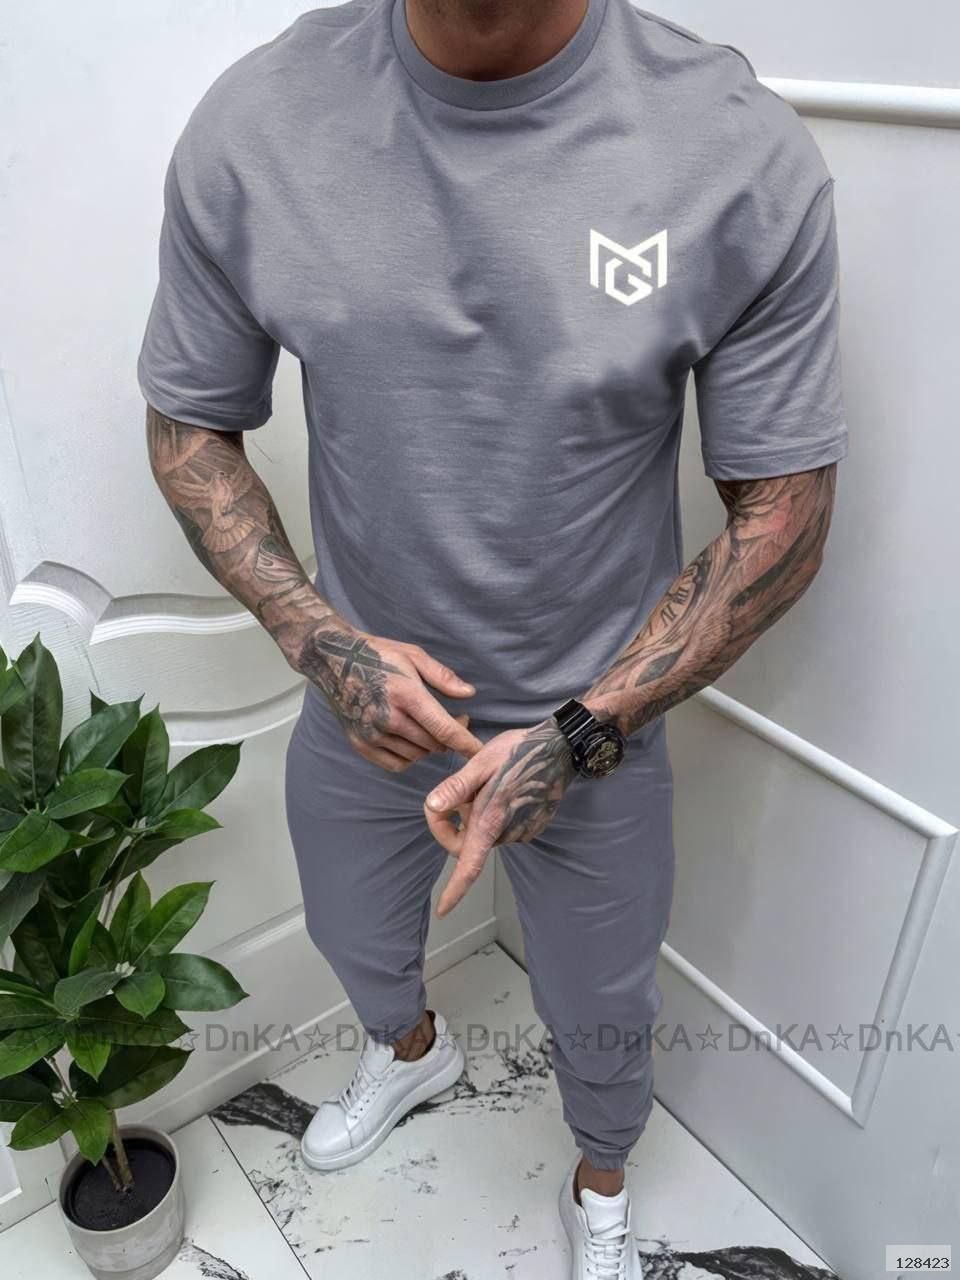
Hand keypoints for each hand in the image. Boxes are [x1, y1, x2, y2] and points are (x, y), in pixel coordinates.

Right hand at [294, 620, 483, 769]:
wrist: (333, 660)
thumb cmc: (378, 654)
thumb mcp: (413, 655)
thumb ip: (443, 677)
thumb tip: (469, 694)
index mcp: (405, 694)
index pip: (444, 728)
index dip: (466, 743)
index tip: (481, 752)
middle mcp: (388, 718)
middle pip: (433, 744)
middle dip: (450, 737)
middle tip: (455, 720)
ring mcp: (372, 734)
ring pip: (417, 755)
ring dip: (429, 746)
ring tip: (428, 725)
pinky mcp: (360, 744)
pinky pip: (396, 763)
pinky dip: (409, 756)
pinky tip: (410, 738)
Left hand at [424, 718, 574, 916]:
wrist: (560, 748)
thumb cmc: (518, 752)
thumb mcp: (481, 763)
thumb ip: (456, 787)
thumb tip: (432, 807)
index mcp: (490, 821)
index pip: (469, 866)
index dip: (454, 890)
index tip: (443, 910)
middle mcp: (506, 833)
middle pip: (468, 844)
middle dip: (456, 824)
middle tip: (462, 793)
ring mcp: (521, 831)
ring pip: (485, 832)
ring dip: (477, 815)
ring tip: (488, 785)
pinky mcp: (531, 826)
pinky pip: (503, 827)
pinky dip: (495, 813)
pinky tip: (504, 789)